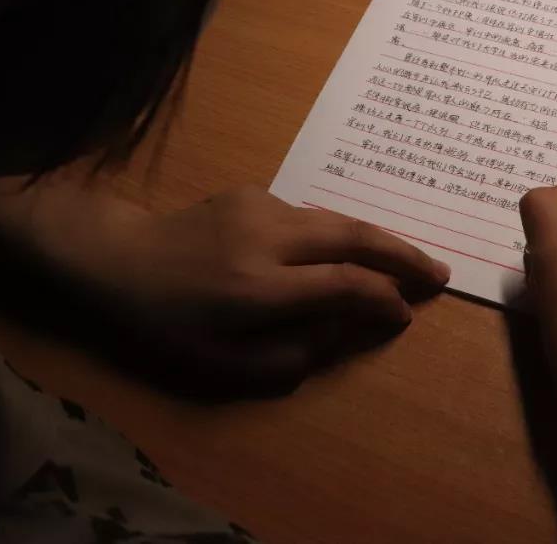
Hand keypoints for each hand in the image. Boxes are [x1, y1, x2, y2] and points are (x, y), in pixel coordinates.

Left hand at [0, 181, 449, 394]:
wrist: (117, 258)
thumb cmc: (165, 323)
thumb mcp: (217, 364)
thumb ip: (287, 357)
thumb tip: (342, 333)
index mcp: (258, 287)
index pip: (342, 285)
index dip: (382, 300)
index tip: (405, 314)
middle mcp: (266, 237)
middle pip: (352, 236)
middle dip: (401, 253)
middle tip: (438, 271)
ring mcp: (259, 207)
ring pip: (334, 219)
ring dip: (374, 239)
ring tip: (406, 259)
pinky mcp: (251, 192)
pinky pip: (307, 215)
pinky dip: (335, 233)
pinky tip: (340, 250)